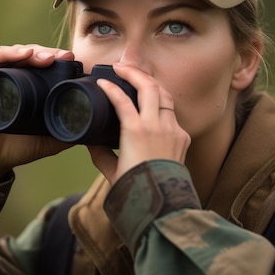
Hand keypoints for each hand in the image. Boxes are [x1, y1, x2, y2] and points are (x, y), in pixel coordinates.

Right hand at [0, 45, 75, 184]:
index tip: (73, 59)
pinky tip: (22, 55)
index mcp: (28, 85)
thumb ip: (67, 131)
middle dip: (48, 52)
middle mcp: (11, 77)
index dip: (58, 58)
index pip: (44, 63)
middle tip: (63, 56)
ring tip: (46, 57)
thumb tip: (93, 128)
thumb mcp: (49, 139)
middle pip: (31, 54)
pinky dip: (9, 54)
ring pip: (14, 53)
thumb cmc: (17, 147)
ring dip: (31, 50)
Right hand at [87, 64, 190, 184]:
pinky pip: (172, 113)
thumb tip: (91, 142)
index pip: (122, 99)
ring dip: (151, 84)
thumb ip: (100, 154)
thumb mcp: (111, 172)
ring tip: (139, 79)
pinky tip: (153, 105)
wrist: (163, 206)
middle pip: (149, 87)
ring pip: (164, 95)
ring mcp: (173, 130)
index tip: (102, 82)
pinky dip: (161, 104)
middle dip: (135, 72)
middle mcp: (156, 126)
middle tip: (122, 67)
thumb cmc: (136, 190)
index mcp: (135, 132)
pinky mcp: (182, 137)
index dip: (110, 87)